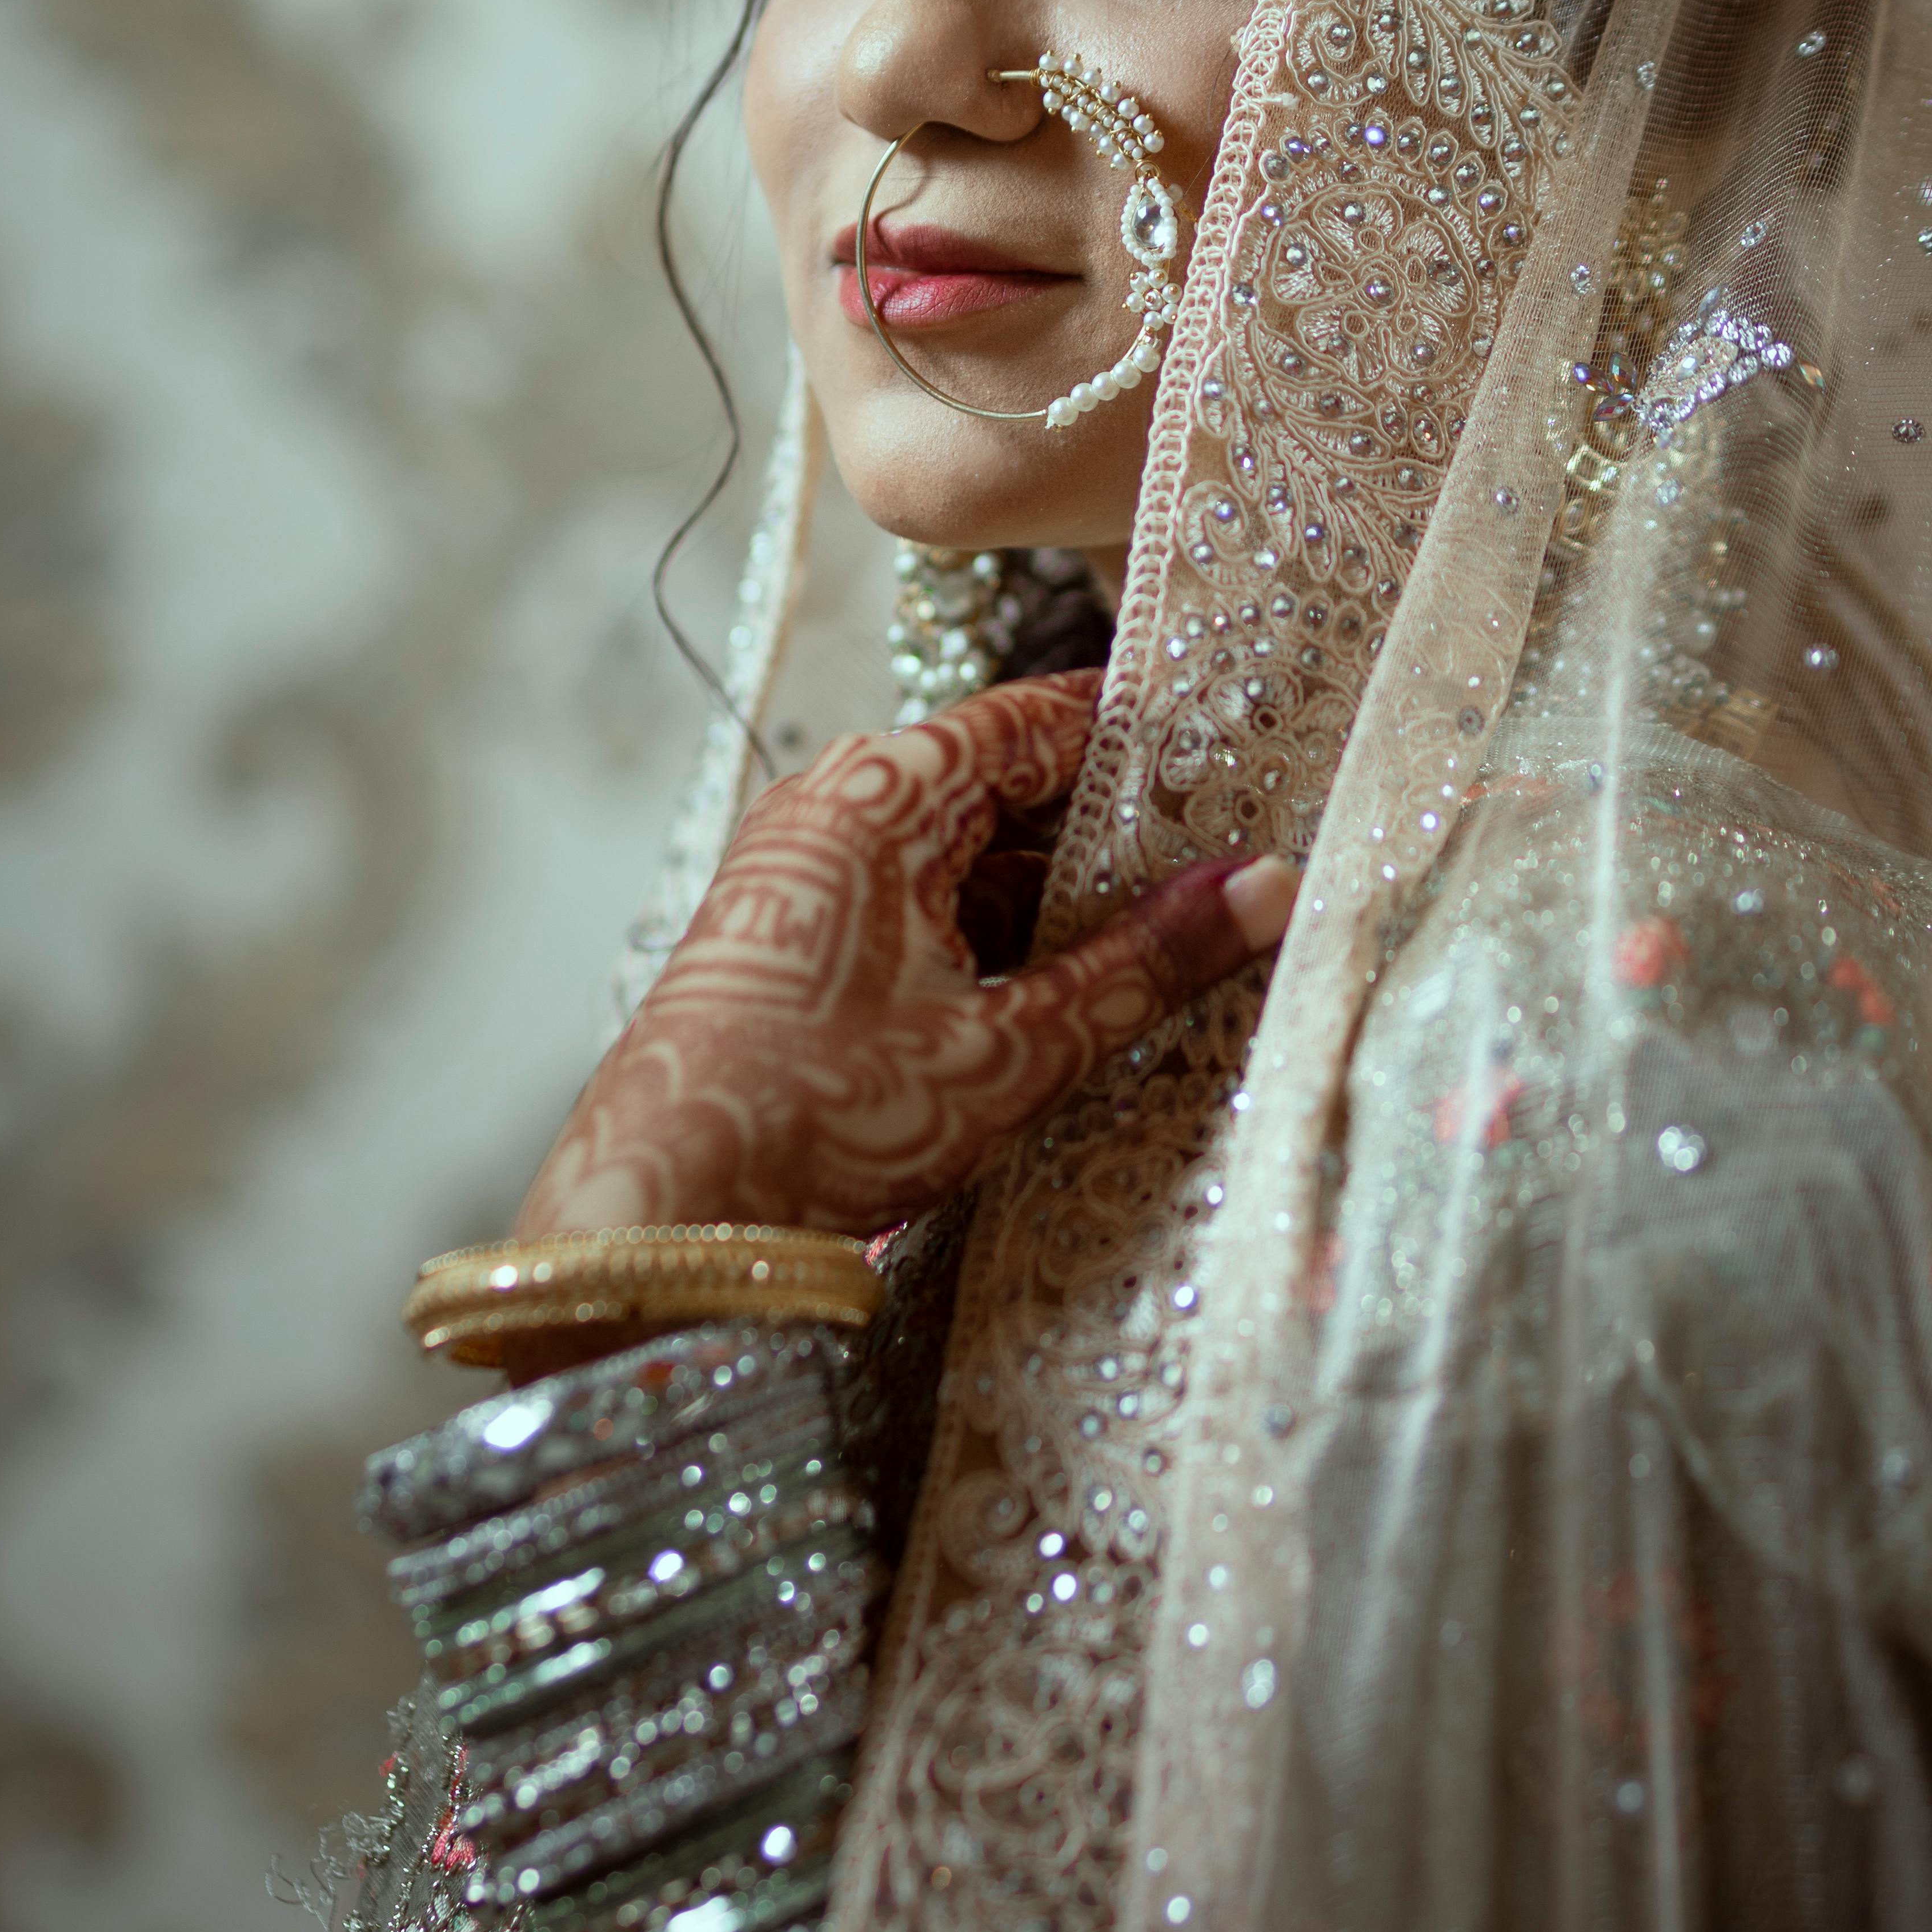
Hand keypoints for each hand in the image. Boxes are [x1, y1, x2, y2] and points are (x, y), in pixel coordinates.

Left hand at [516, 670, 1296, 1238]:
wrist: (666, 1214)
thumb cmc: (818, 1117)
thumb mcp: (1011, 1045)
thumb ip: (1144, 963)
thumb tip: (1265, 889)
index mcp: (877, 796)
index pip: (1037, 717)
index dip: (1140, 733)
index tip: (1230, 750)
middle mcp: (833, 808)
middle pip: (1008, 785)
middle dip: (1112, 830)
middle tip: (1224, 864)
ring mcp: (810, 870)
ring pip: (969, 853)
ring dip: (1058, 895)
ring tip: (1167, 940)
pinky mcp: (801, 933)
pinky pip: (925, 900)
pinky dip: (998, 932)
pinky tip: (1070, 988)